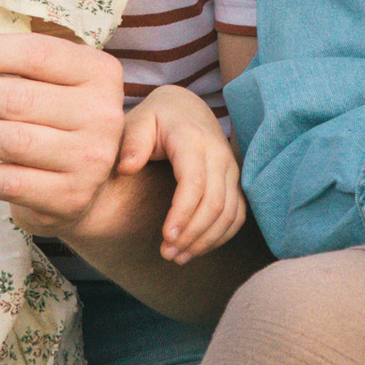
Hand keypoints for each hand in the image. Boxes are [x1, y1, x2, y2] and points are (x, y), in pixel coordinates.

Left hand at [0, 27, 126, 230]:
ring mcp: (90, 160)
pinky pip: (7, 184)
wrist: (83, 184)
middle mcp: (102, 114)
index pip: (35, 54)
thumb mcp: (43, 82)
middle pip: (17, 98)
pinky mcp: (69, 198)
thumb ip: (2, 67)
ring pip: (10, 142)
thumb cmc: (50, 119)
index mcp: (97, 72)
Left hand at [117, 87, 247, 261]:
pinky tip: (196, 248)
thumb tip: (127, 168)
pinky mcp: (235, 181)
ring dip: (206, 240)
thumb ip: (132, 143)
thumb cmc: (156, 118)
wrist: (186, 107)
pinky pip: (237, 214)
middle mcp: (219, 155)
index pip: (194, 183)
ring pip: (229, 213)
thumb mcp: (138, 121)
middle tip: (167, 254)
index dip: (182, 214)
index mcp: (192, 140)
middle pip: (214, 204)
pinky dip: (221, 236)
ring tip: (178, 257)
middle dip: (192, 234)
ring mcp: (231, 169)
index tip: (165, 238)